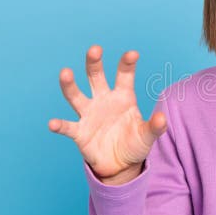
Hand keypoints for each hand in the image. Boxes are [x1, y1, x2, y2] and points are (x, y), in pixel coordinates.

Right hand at [48, 45, 167, 180]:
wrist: (121, 165)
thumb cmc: (134, 144)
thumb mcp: (147, 136)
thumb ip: (155, 127)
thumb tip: (162, 118)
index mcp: (123, 97)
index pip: (124, 76)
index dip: (127, 64)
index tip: (133, 54)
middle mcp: (103, 100)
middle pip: (96, 77)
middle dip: (94, 63)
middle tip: (95, 49)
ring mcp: (89, 114)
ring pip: (76, 95)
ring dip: (70, 85)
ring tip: (65, 72)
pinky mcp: (79, 132)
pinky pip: (68, 127)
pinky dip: (59, 125)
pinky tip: (53, 124)